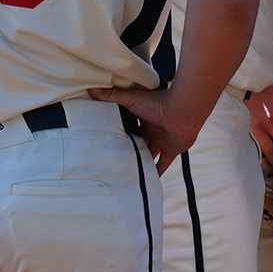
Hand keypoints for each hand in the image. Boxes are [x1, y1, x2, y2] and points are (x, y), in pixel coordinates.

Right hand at [89, 85, 207, 174]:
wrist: (181, 110)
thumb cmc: (157, 101)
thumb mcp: (129, 99)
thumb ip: (111, 95)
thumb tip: (91, 89)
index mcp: (143, 115)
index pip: (129, 125)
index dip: (120, 131)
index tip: (107, 138)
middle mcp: (152, 128)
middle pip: (139, 140)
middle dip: (129, 147)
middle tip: (113, 158)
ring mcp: (162, 140)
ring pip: (149, 153)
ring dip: (140, 160)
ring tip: (126, 171)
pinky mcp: (171, 150)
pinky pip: (163, 165)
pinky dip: (156, 173)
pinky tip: (147, 182)